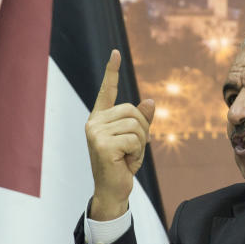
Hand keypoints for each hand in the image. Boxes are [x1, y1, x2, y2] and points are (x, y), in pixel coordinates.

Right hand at [85, 50, 155, 220]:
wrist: (112, 191)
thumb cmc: (122, 164)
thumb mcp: (135, 139)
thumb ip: (141, 120)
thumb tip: (150, 101)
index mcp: (100, 118)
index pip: (107, 91)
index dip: (112, 71)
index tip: (115, 52)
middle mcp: (94, 122)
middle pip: (133, 111)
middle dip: (142, 130)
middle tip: (132, 150)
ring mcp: (96, 133)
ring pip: (136, 125)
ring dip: (141, 144)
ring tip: (129, 157)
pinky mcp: (102, 145)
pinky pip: (135, 139)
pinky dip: (138, 153)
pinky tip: (126, 162)